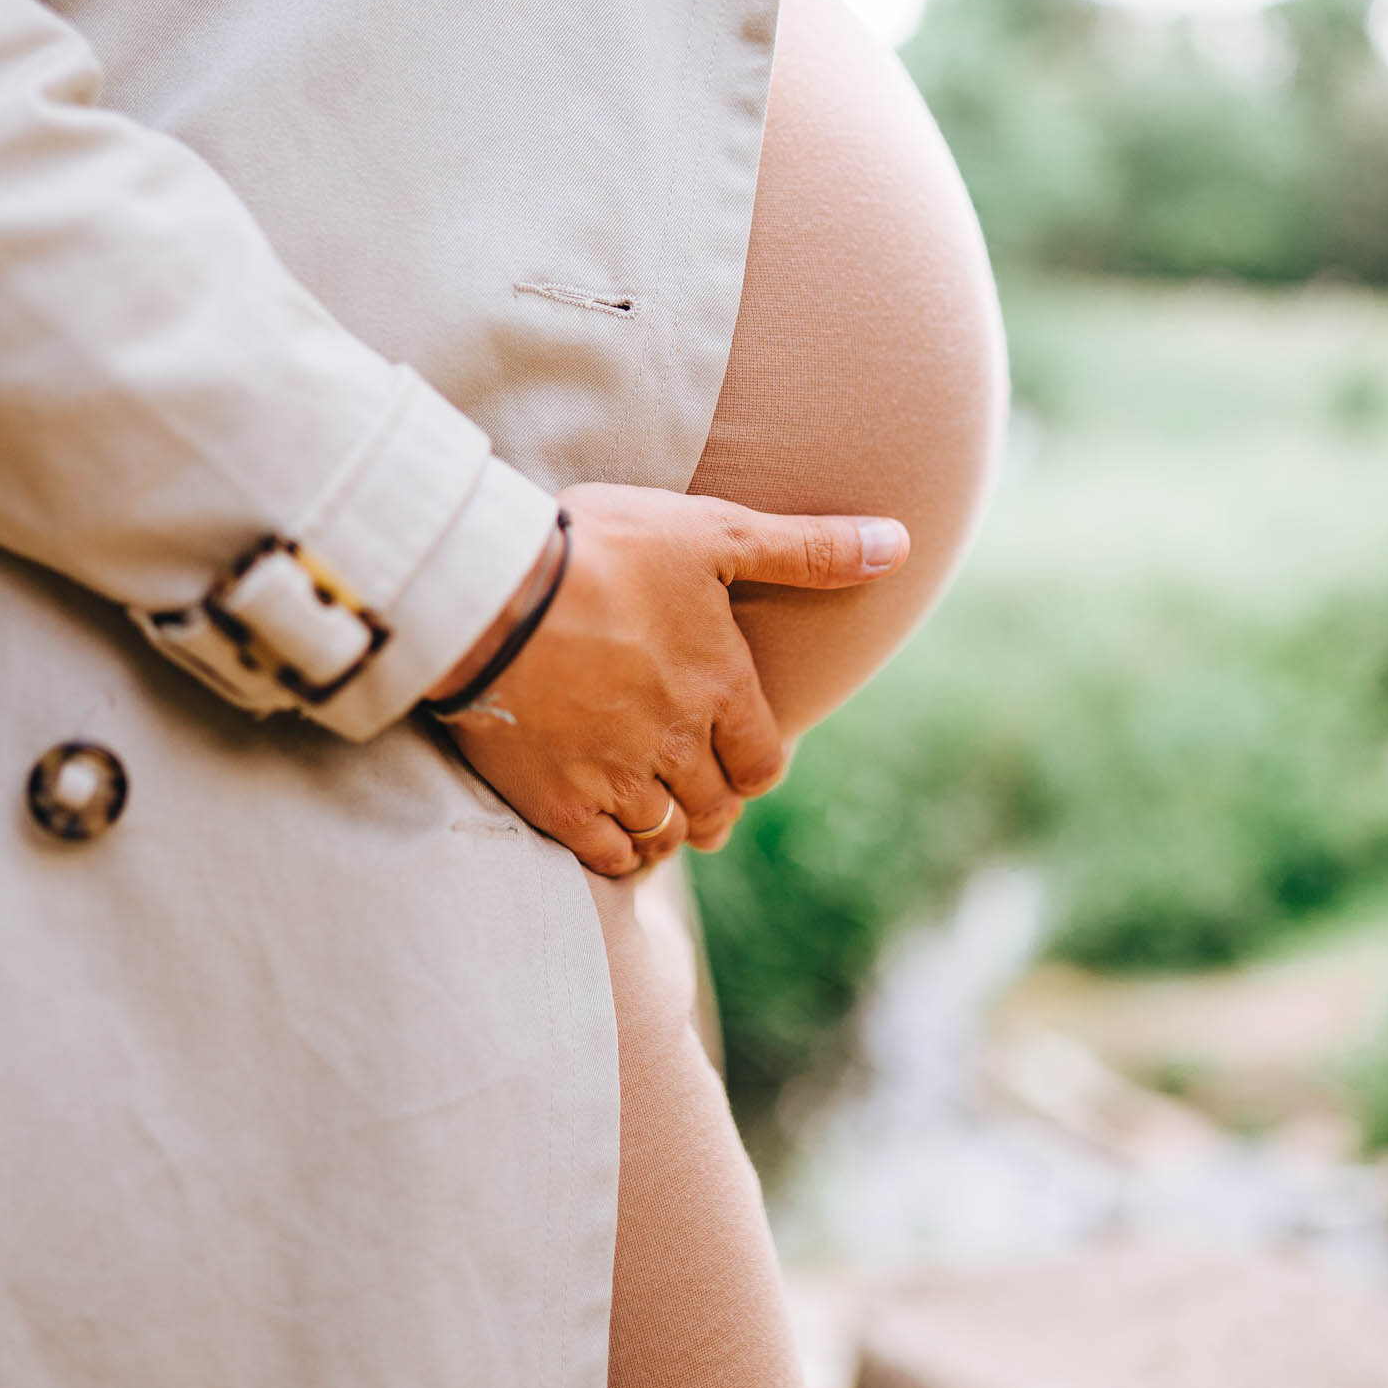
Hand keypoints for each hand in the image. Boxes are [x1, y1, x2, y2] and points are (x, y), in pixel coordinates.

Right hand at [428, 483, 908, 874]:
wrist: (486, 586)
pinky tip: (604, 828)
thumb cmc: (600, 547)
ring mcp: (616, 778)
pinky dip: (616, 851)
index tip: (734, 757)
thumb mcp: (713, 532)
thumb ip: (808, 549)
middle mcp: (678, 743)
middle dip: (711, 801)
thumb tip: (901, 542)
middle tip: (692, 790)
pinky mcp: (556, 801)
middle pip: (715, 807)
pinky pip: (606, 855)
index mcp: (720, 686)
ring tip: (649, 808)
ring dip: (665, 826)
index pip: (762, 761)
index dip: (753, 765)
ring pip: (663, 833)